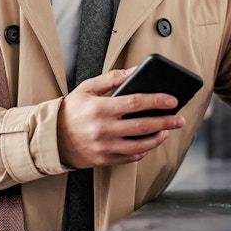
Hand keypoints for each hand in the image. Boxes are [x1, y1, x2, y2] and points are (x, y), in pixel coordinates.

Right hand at [57, 67, 185, 168]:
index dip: (157, 101)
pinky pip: (130, 157)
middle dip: (166, 121)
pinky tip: (150, 143)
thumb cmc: (70, 110)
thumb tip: (135, 71)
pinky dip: (143, 150)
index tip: (173, 100)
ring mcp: (104, 147)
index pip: (135, 103)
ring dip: (158, 138)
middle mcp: (103, 129)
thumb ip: (111, 78)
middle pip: (143, 126)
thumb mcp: (87, 88)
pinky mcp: (104, 159)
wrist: (50, 138)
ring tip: (167, 131)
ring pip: (139, 145)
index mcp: (100, 109)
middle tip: (180, 119)